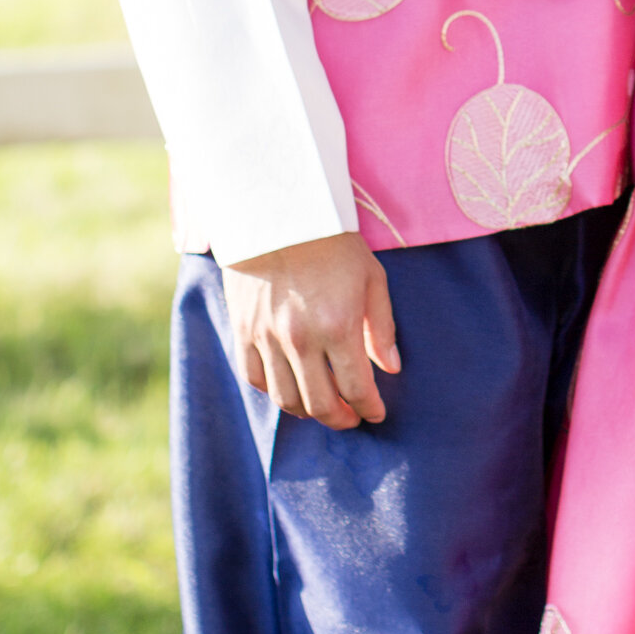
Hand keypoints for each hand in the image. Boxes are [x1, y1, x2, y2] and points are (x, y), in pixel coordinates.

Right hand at [220, 230, 398, 429]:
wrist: (277, 214)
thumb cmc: (332, 244)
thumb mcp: (372, 278)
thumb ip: (382, 327)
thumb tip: (390, 368)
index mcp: (338, 326)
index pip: (357, 388)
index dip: (369, 408)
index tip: (375, 413)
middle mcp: (301, 339)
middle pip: (320, 404)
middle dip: (341, 418)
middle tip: (351, 418)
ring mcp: (267, 337)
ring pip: (286, 399)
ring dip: (308, 412)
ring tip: (323, 407)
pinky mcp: (243, 331)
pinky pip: (255, 379)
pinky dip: (274, 392)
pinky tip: (290, 387)